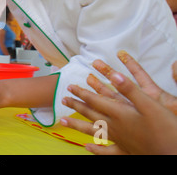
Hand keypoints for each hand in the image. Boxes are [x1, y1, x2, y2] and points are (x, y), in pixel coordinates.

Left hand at [60, 51, 176, 154]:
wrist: (174, 153)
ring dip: (77, 125)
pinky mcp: (125, 149)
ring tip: (63, 122)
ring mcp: (119, 139)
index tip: (69, 87)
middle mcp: (115, 127)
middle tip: (63, 100)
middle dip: (76, 106)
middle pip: (90, 114)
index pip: (95, 100)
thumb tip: (114, 76)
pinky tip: (87, 147)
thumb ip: (131, 90)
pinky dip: (95, 149)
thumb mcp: (150, 104)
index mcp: (119, 114)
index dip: (82, 92)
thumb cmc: (166, 129)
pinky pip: (105, 150)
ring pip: (92, 130)